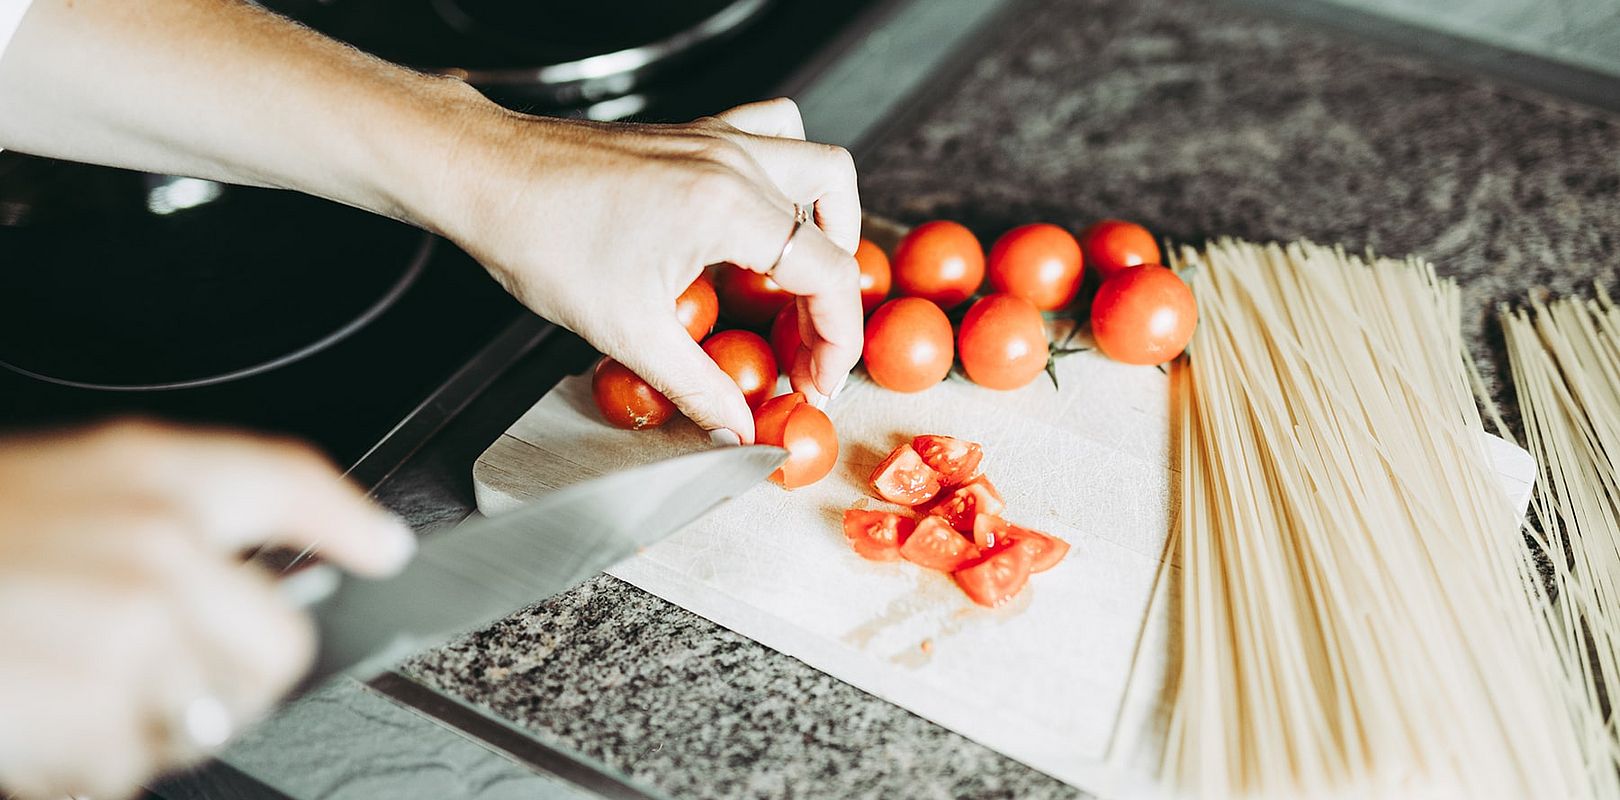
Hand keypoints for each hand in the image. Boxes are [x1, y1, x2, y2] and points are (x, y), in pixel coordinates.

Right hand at [0, 420, 415, 799]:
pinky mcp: (99, 714)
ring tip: (54, 691)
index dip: (346, 517)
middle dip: (230, 676)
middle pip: (278, 642)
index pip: (284, 479)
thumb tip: (220, 578)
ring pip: (207, 718)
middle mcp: (160, 543)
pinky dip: (81, 767)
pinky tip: (26, 721)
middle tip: (150, 677)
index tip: (383, 548)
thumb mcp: (45, 495)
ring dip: (142, 728)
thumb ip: (145, 525)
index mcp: (145, 474)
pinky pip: (129, 769)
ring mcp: (137, 631)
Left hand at [431, 98, 862, 442]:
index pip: (828, 272)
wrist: (486, 178)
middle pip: (832, 223)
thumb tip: (737, 429)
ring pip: (817, 164)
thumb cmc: (540, 236)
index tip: (819, 381)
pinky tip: (768, 219)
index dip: (837, 338)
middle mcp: (732, 162)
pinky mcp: (696, 137)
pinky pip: (774, 136)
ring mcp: (716, 140)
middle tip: (810, 349)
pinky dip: (789, 179)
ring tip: (810, 280)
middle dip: (835, 296)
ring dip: (829, 224)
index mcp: (726, 206)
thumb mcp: (625, 331)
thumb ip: (697, 387)